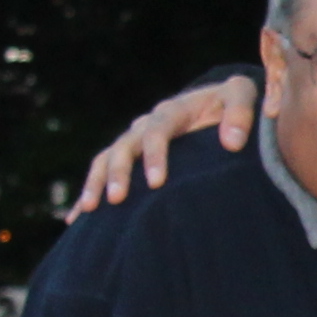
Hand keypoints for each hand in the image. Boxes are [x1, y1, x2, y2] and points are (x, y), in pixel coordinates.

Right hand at [69, 74, 262, 216]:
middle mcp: (145, 125)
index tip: (156, 182)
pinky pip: (101, 175)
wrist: (215, 104)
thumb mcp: (240, 95)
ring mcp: (132, 141)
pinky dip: (87, 195)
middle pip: (124, 147)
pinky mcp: (127, 158)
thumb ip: (241, 112)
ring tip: (89, 209)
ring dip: (95, 183)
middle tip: (117, 199)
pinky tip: (75, 221)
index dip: (154, 155)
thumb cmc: (229, 103)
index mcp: (172, 111)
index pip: (157, 131)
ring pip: (106, 160)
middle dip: (119, 173)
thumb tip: (232, 142)